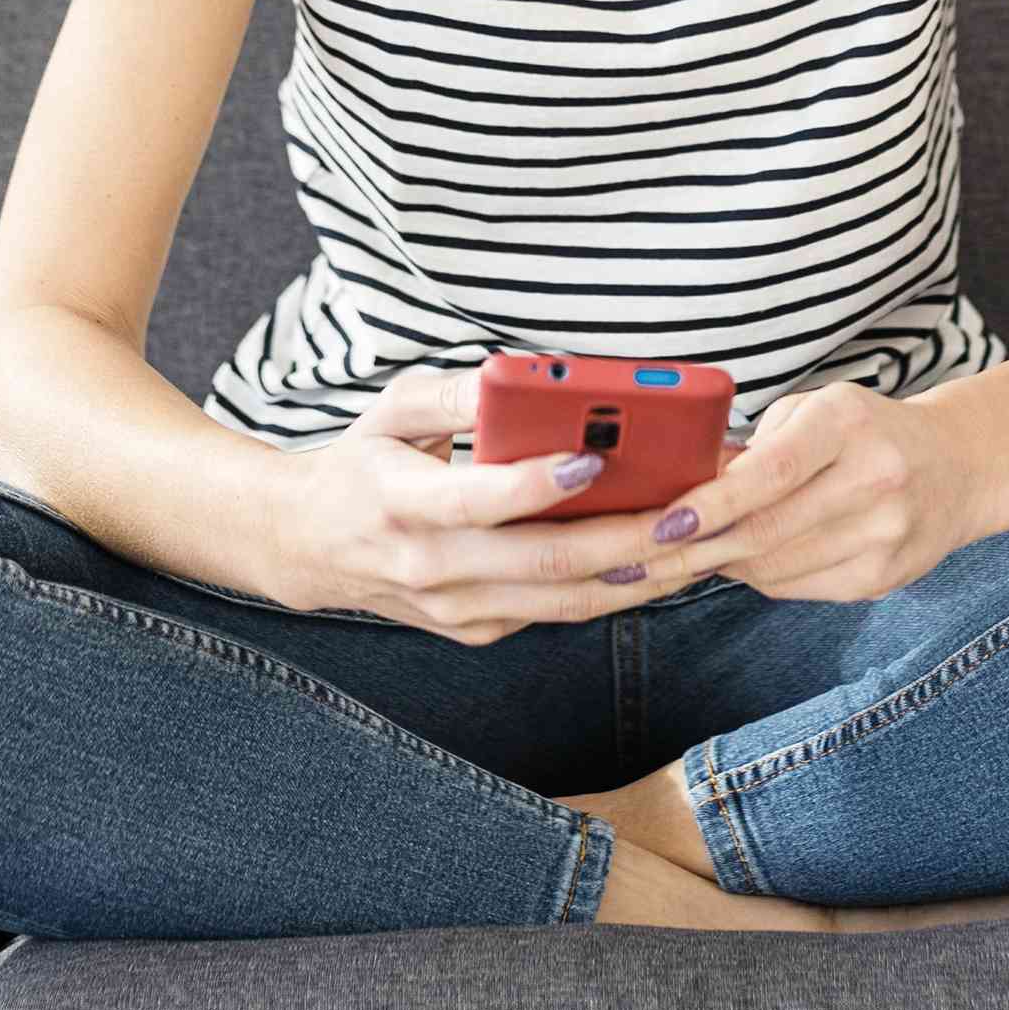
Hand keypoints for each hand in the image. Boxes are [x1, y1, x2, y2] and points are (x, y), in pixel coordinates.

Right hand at [264, 365, 760, 643]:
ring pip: (565, 600)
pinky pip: (558, 611)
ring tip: (700, 540)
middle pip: (544, 561)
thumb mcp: (393, 409)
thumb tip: (521, 378)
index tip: (594, 457)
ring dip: (640, 574)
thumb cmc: (364, 462)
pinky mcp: (479, 631)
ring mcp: (456, 611)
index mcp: (402, 503)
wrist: (309, 546)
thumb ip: (456, 394)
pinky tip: (661, 558)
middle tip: (692, 511)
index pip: (478, 501)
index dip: (537, 484)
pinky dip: (614, 588)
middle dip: (627, 539)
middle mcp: (430, 568)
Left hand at [628, 382, 998, 605]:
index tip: (664, 523)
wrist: (959, 468)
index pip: (772, 471)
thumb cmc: (867, 432)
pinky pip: (798, 589)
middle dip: (698, 547)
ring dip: (724, 563)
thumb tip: (684, 488)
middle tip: (645, 555)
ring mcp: (885, 535)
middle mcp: (875, 478)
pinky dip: (761, 577)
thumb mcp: (817, 410)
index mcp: (848, 423)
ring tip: (697, 548)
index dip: (713, 503)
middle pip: (766, 531)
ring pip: (775, 568)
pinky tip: (751, 558)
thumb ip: (757, 444)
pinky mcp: (885, 578)